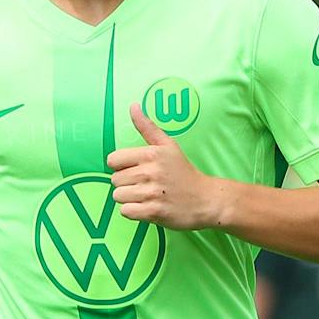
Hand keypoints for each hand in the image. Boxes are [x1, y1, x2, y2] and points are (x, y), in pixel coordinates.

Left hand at [106, 104, 228, 229]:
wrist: (205, 200)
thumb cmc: (184, 172)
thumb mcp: (168, 145)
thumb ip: (147, 127)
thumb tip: (132, 106)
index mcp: (151, 154)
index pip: (113, 160)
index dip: (121, 166)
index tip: (135, 169)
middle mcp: (150, 172)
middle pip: (115, 180)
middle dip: (126, 183)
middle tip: (145, 185)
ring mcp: (151, 193)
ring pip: (118, 196)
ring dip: (129, 198)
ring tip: (146, 196)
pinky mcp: (153, 212)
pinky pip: (126, 212)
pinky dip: (133, 212)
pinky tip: (146, 207)